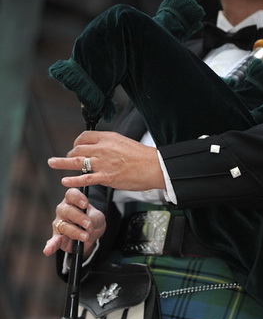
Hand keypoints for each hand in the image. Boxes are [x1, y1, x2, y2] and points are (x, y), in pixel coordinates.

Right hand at [43, 188, 105, 258]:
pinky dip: (50, 246)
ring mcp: (59, 224)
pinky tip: (48, 250)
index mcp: (72, 201)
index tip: (85, 204)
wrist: (92, 234)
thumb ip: (94, 218)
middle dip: (79, 218)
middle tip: (89, 224)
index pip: (71, 195)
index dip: (77, 198)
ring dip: (75, 232)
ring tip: (85, 237)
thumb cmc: (93, 221)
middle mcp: (63, 210)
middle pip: (67, 210)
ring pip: (64, 226)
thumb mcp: (98, 218)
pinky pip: (53, 242)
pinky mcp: (58, 238)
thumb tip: (88, 226)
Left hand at [48, 131, 165, 190]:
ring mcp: (103, 163)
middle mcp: (103, 148)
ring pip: (77, 161)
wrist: (154, 167)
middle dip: (70, 154)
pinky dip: (73, 180)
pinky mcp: (106, 177)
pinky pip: (85, 178)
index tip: (76, 148)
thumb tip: (101, 149)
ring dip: (62, 162)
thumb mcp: (124, 143)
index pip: (84, 137)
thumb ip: (110, 145)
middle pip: (78, 148)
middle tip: (67, 160)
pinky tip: (64, 181)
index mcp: (108, 137)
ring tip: (52, 163)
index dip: (77, 142)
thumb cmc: (142, 157)